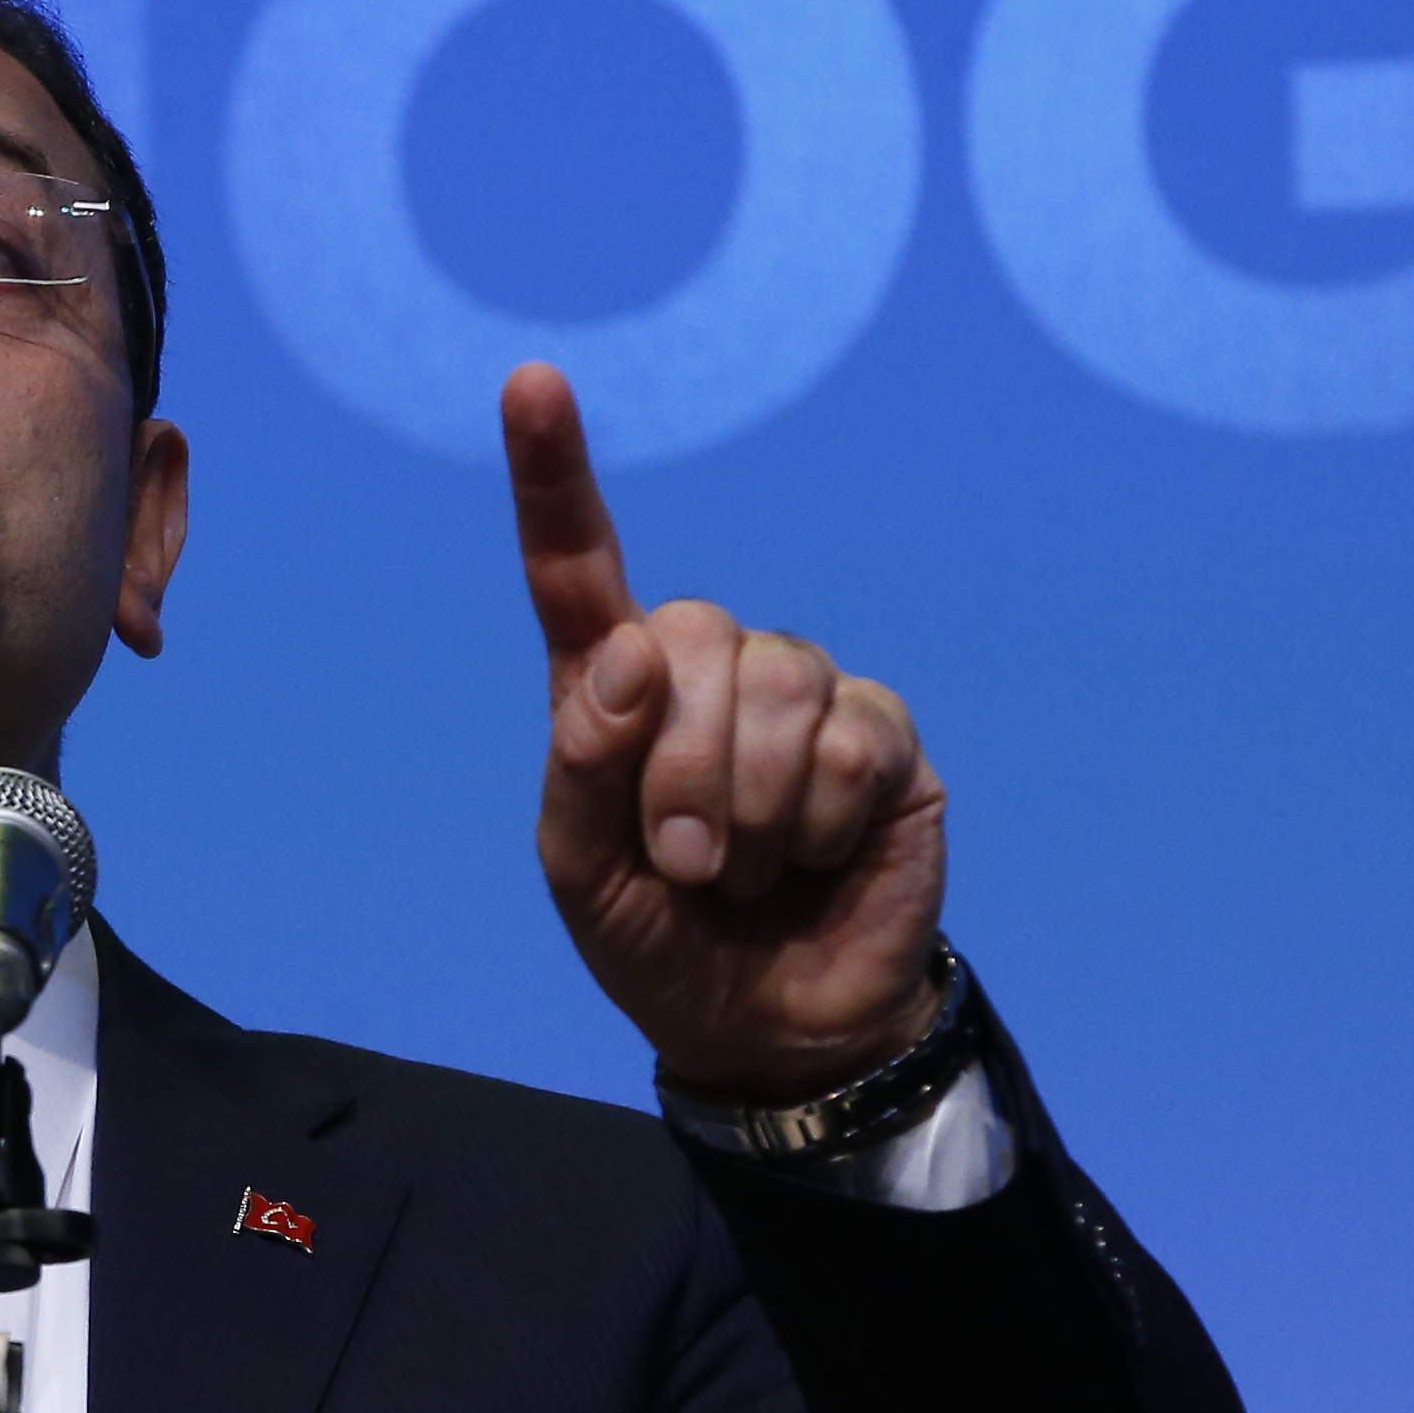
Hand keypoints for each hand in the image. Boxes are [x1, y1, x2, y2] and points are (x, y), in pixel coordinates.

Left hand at [505, 365, 947, 1100]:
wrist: (770, 1028)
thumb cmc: (659, 939)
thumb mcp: (581, 868)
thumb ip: (583, 760)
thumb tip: (628, 650)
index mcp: (615, 690)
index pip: (578, 568)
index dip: (553, 477)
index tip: (531, 384)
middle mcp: (711, 670)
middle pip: (690, 635)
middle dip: (678, 770)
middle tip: (684, 863)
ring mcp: (804, 695)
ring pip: (776, 682)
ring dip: (747, 807)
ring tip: (742, 872)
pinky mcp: (882, 738)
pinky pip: (851, 740)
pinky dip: (820, 822)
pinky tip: (816, 858)